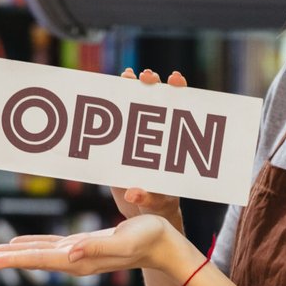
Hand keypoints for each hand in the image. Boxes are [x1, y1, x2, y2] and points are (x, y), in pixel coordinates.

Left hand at [0, 213, 189, 279]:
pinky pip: (47, 247)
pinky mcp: (80, 246)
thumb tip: (68, 254)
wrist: (163, 245)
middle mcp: (73, 261)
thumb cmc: (148, 239)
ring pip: (35, 254)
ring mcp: (76, 255)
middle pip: (30, 260)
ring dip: (10, 255)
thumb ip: (96, 247)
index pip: (38, 260)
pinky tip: (16, 245)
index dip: (11, 260)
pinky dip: (28, 246)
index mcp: (79, 260)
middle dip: (1, 260)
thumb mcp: (124, 240)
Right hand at [111, 69, 186, 223]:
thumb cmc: (158, 204)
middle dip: (152, 85)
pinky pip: (115, 121)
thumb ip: (146, 196)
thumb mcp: (155, 201)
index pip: (180, 110)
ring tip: (128, 76)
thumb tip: (133, 193)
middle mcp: (155, 133)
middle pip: (156, 101)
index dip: (179, 92)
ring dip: (131, 89)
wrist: (143, 209)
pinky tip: (106, 91)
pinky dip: (112, 106)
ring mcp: (137, 136)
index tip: (176, 81)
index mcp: (172, 141)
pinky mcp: (120, 143)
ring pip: (135, 106)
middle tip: (146, 76)